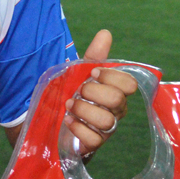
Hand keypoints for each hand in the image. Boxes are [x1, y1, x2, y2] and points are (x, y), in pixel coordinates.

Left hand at [64, 30, 136, 158]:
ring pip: (106, 120)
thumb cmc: (70, 95)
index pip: (129, 83)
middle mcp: (115, 111)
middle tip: (78, 91)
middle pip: (117, 99)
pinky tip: (68, 121)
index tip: (93, 73)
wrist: (49, 120)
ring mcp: (106, 130)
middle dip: (93, 92)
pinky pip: (94, 139)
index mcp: (115, 92)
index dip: (112, 76)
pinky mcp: (94, 145)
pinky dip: (78, 128)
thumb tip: (105, 33)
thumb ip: (93, 56)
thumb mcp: (78, 74)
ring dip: (83, 110)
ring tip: (68, 106)